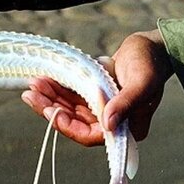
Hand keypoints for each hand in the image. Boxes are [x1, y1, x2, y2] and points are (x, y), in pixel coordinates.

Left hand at [21, 30, 172, 145]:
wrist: (152, 47)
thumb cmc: (151, 64)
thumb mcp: (142, 82)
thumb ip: (126, 103)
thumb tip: (108, 124)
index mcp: (126, 128)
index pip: (90, 136)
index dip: (68, 126)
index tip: (51, 112)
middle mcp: (110, 123)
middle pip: (73, 122)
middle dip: (50, 109)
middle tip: (30, 95)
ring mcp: (99, 109)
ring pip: (68, 109)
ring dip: (49, 98)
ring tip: (33, 84)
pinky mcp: (92, 96)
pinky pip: (70, 97)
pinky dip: (56, 89)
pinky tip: (43, 80)